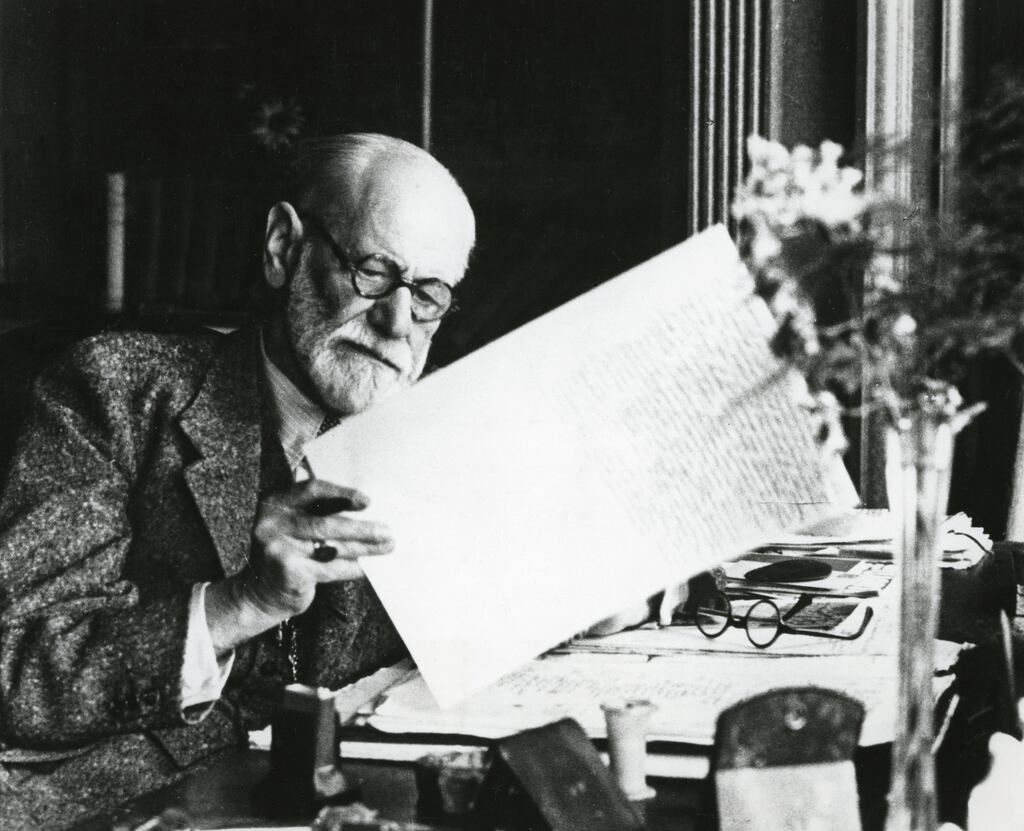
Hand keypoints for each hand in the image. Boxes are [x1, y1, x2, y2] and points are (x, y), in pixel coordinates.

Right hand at [205, 479, 393, 654]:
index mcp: (276, 503)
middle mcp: (274, 523)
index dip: (342, 493)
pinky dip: (352, 568)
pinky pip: (331, 569)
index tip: (367, 501)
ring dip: (365, 547)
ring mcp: (280, 548)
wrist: (258, 595)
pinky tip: (367, 567)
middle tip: (387, 531)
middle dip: (362, 528)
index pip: (313, 490)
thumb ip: (316, 510)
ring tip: (387, 546)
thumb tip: (363, 502)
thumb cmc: (286, 553)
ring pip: (333, 547)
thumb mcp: (291, 525)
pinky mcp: (290, 572)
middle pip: (327, 523)